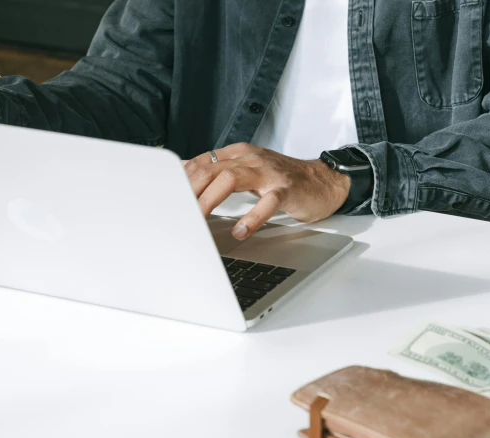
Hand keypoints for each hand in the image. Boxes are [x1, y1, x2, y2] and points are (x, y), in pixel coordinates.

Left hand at [184, 143, 350, 239]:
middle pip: (210, 168)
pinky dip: (252, 217)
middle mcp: (251, 159)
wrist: (324, 181)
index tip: (164, 198)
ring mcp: (269, 174)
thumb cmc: (284, 180)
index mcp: (239, 154)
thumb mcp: (249, 171)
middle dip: (189, 190)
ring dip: (210, 199)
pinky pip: (266, 202)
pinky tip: (241, 231)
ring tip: (199, 218)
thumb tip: (189, 182)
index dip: (180, 180)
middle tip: (175, 212)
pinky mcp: (286, 190)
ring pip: (231, 178)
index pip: (201, 162)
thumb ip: (221, 174)